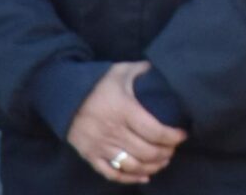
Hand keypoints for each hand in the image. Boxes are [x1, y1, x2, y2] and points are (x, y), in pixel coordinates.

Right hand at [65, 61, 187, 184]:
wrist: (62, 96)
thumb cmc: (97, 83)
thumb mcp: (121, 70)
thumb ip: (142, 69)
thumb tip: (163, 66)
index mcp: (124, 111)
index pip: (154, 131)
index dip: (172, 137)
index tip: (183, 135)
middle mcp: (113, 132)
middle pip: (146, 151)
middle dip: (165, 153)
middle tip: (173, 149)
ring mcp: (100, 146)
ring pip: (131, 165)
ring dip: (151, 166)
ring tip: (163, 161)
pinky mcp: (90, 155)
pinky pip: (111, 173)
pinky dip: (129, 178)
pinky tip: (144, 176)